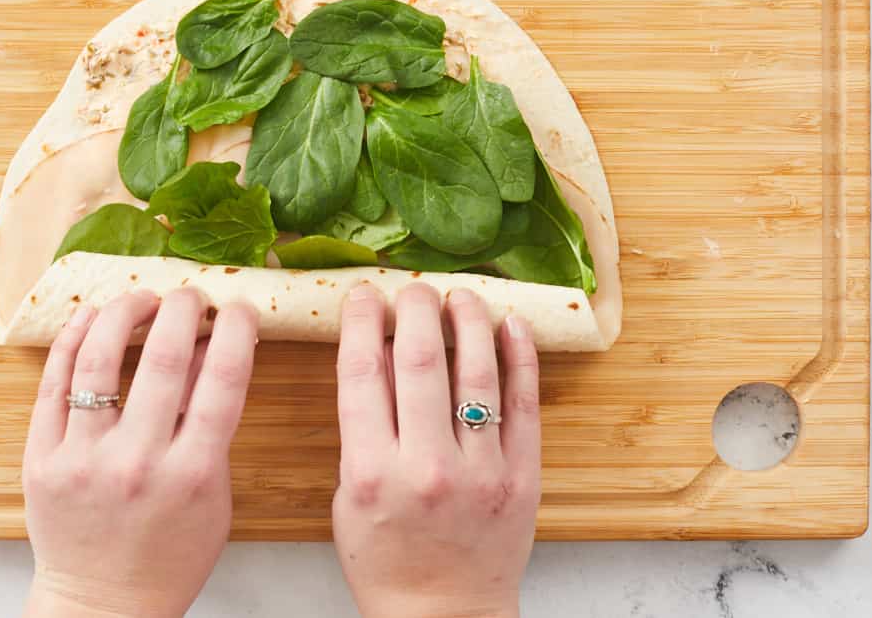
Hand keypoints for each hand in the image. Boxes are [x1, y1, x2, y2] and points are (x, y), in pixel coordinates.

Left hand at [21, 290, 258, 617]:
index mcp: (191, 474)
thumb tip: (210, 349)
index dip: (236, 330)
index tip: (238, 306)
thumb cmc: (170, 553)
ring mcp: (83, 460)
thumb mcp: (213, 492)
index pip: (224, 380)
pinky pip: (54, 384)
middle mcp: (137, 462)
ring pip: (99, 360)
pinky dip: (73, 340)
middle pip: (163, 359)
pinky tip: (91, 317)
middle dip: (183, 309)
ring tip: (141, 297)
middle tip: (190, 296)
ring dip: (124, 312)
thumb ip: (212, 423)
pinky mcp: (41, 459)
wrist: (104, 605)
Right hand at [333, 283, 541, 617]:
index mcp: (370, 472)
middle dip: (416, 309)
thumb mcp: (348, 495)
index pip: (364, 373)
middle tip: (414, 287)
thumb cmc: (387, 559)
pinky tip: (511, 325)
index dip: (364, 321)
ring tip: (461, 295)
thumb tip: (383, 354)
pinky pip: (524, 404)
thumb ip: (361, 429)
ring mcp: (481, 472)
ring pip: (478, 374)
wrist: (442, 617)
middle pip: (421, 361)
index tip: (366, 294)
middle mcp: (426, 467)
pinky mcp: (522, 477)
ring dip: (469, 322)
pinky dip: (520, 358)